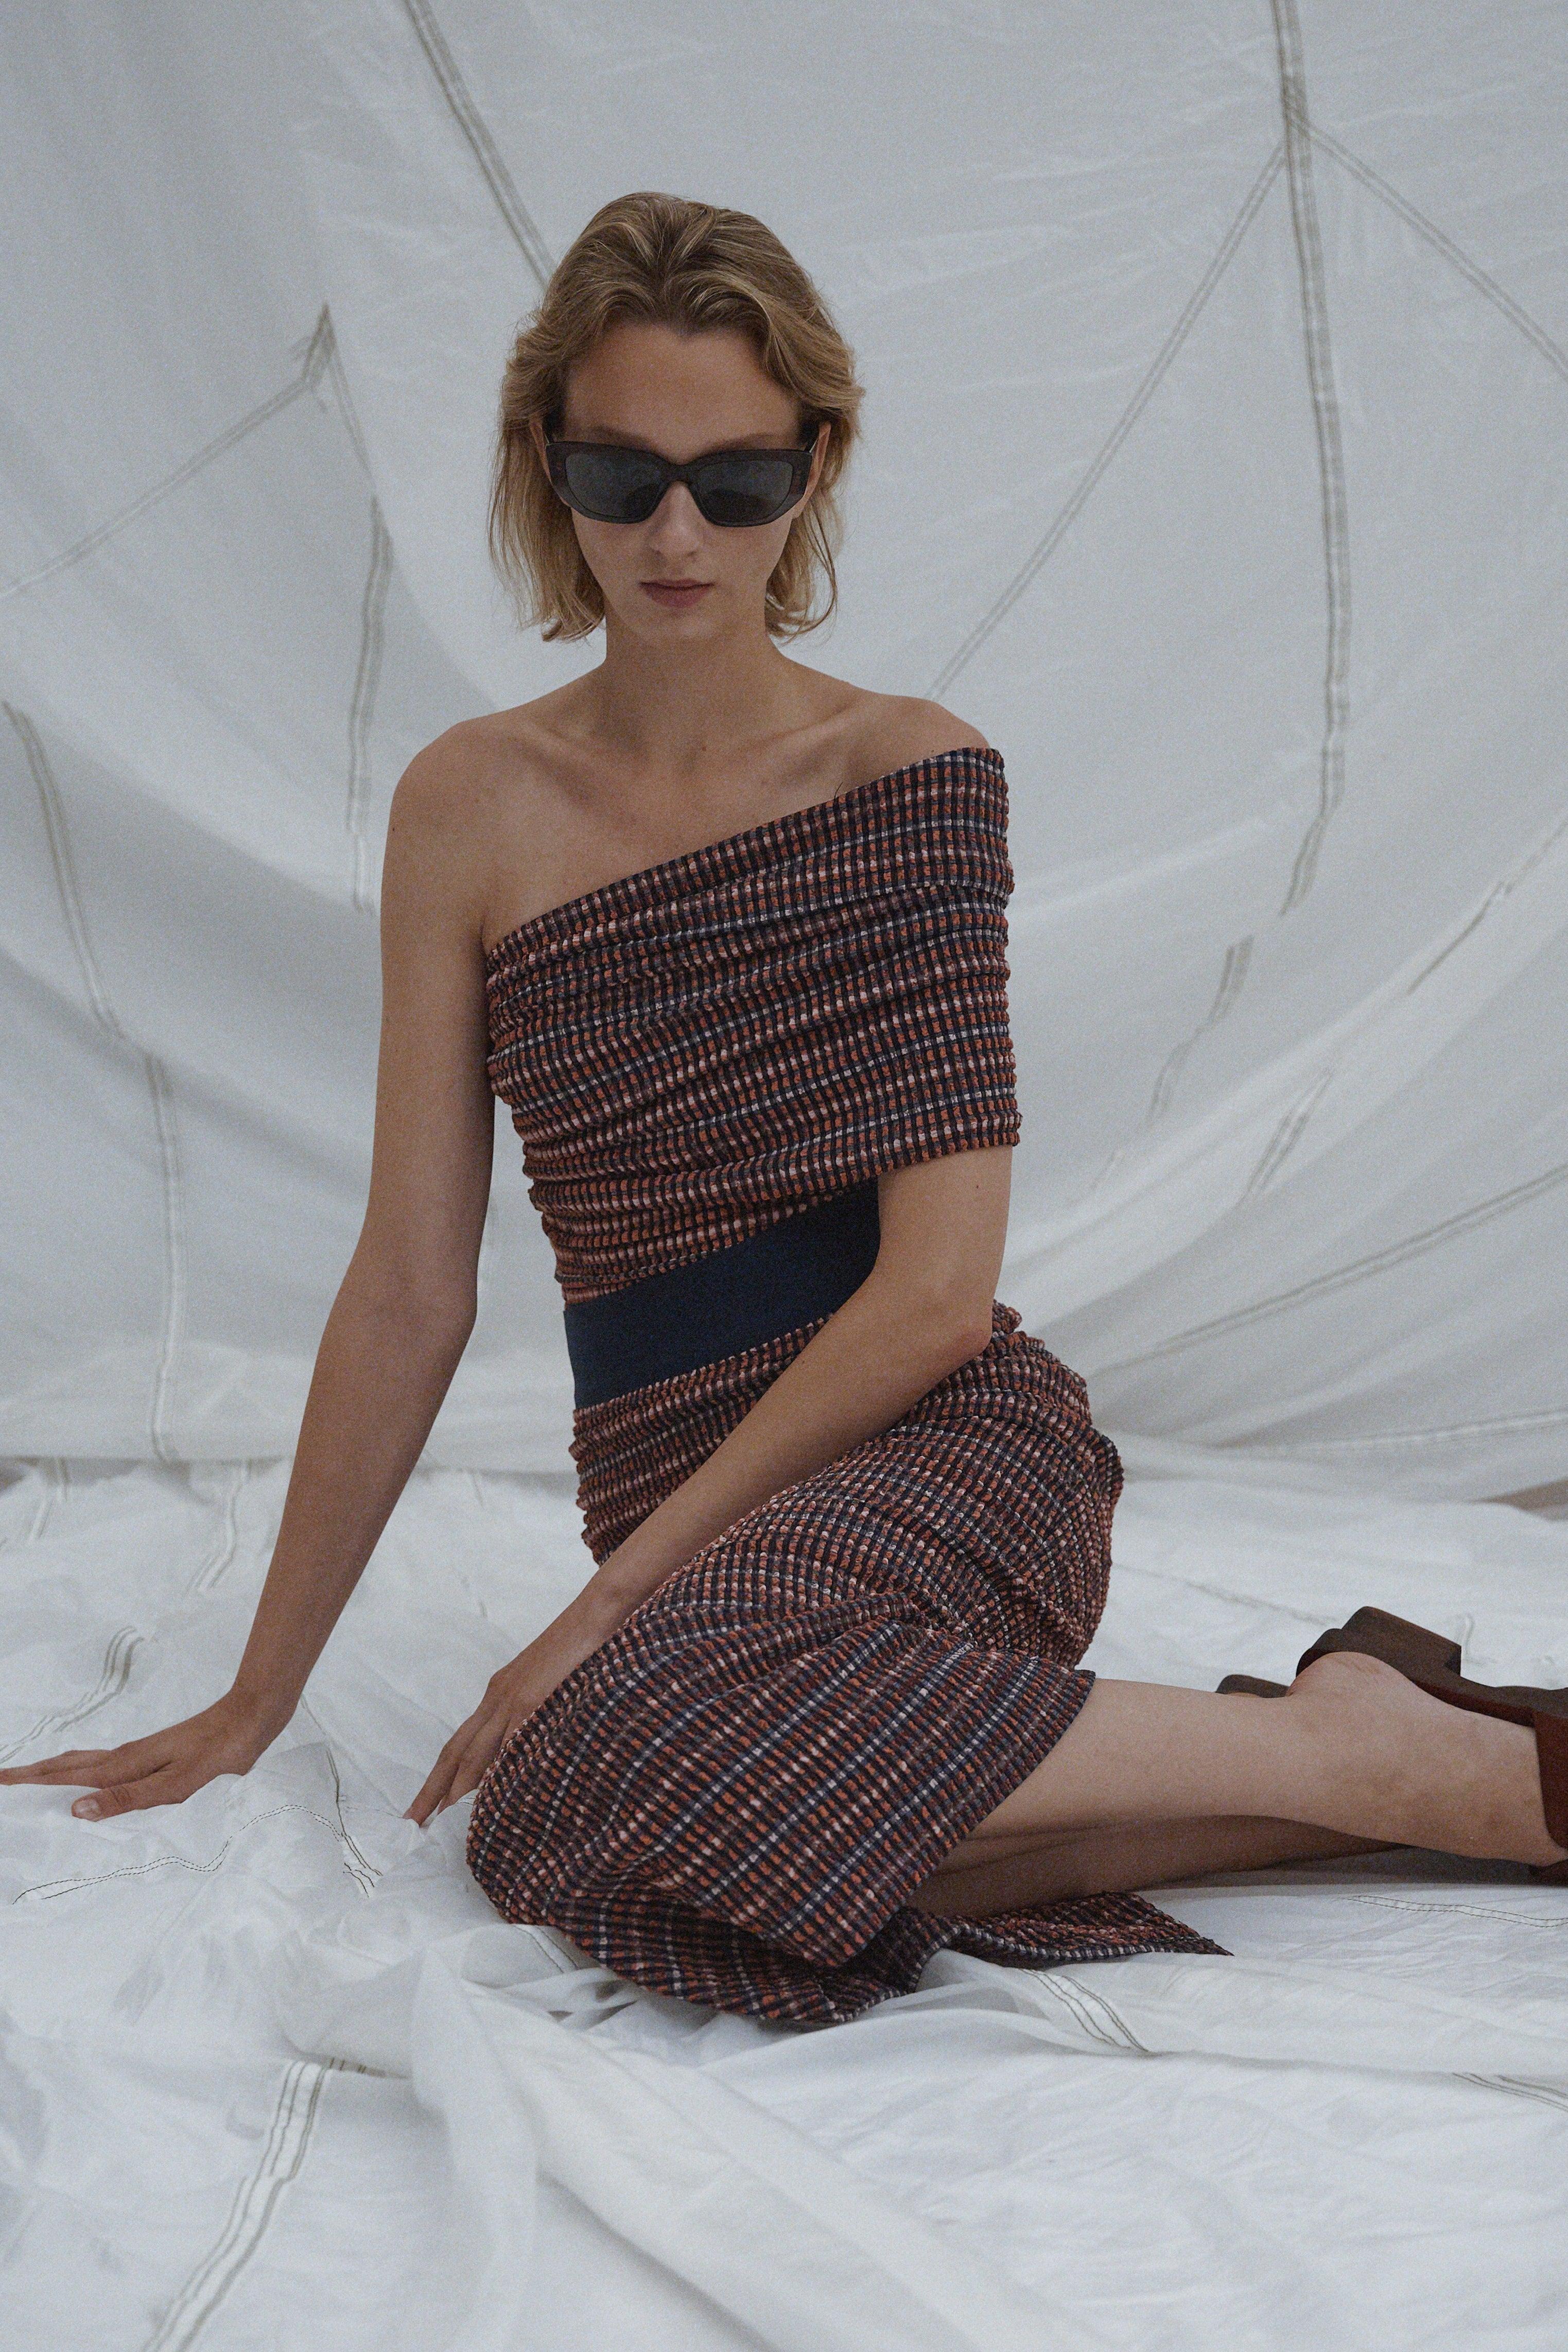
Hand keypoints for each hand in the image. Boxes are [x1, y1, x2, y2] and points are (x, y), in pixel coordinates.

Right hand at [0, 1687, 286, 1820]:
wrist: (251, 1719)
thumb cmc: (220, 1753)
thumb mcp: (176, 1784)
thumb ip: (127, 1798)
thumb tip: (75, 1810)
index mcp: (125, 1766)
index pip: (65, 1777)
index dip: (30, 1782)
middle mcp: (127, 1757)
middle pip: (68, 1765)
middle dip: (32, 1774)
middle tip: (3, 1780)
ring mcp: (141, 1754)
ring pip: (85, 1762)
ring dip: (55, 1770)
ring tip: (33, 1777)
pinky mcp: (156, 1754)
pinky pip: (106, 1763)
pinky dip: (83, 1769)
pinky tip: (91, 1776)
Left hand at [406, 1589, 623, 1827]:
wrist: (597, 1610)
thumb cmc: (580, 1646)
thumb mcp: (548, 1683)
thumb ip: (535, 1713)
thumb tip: (530, 1747)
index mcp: (499, 1694)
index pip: (461, 1742)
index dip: (441, 1775)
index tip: (427, 1806)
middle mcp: (497, 1698)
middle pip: (455, 1751)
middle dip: (433, 1789)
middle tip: (412, 1823)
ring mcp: (514, 1699)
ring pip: (475, 1752)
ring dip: (456, 1788)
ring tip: (441, 1821)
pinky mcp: (533, 1700)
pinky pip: (510, 1743)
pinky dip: (497, 1772)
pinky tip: (490, 1798)